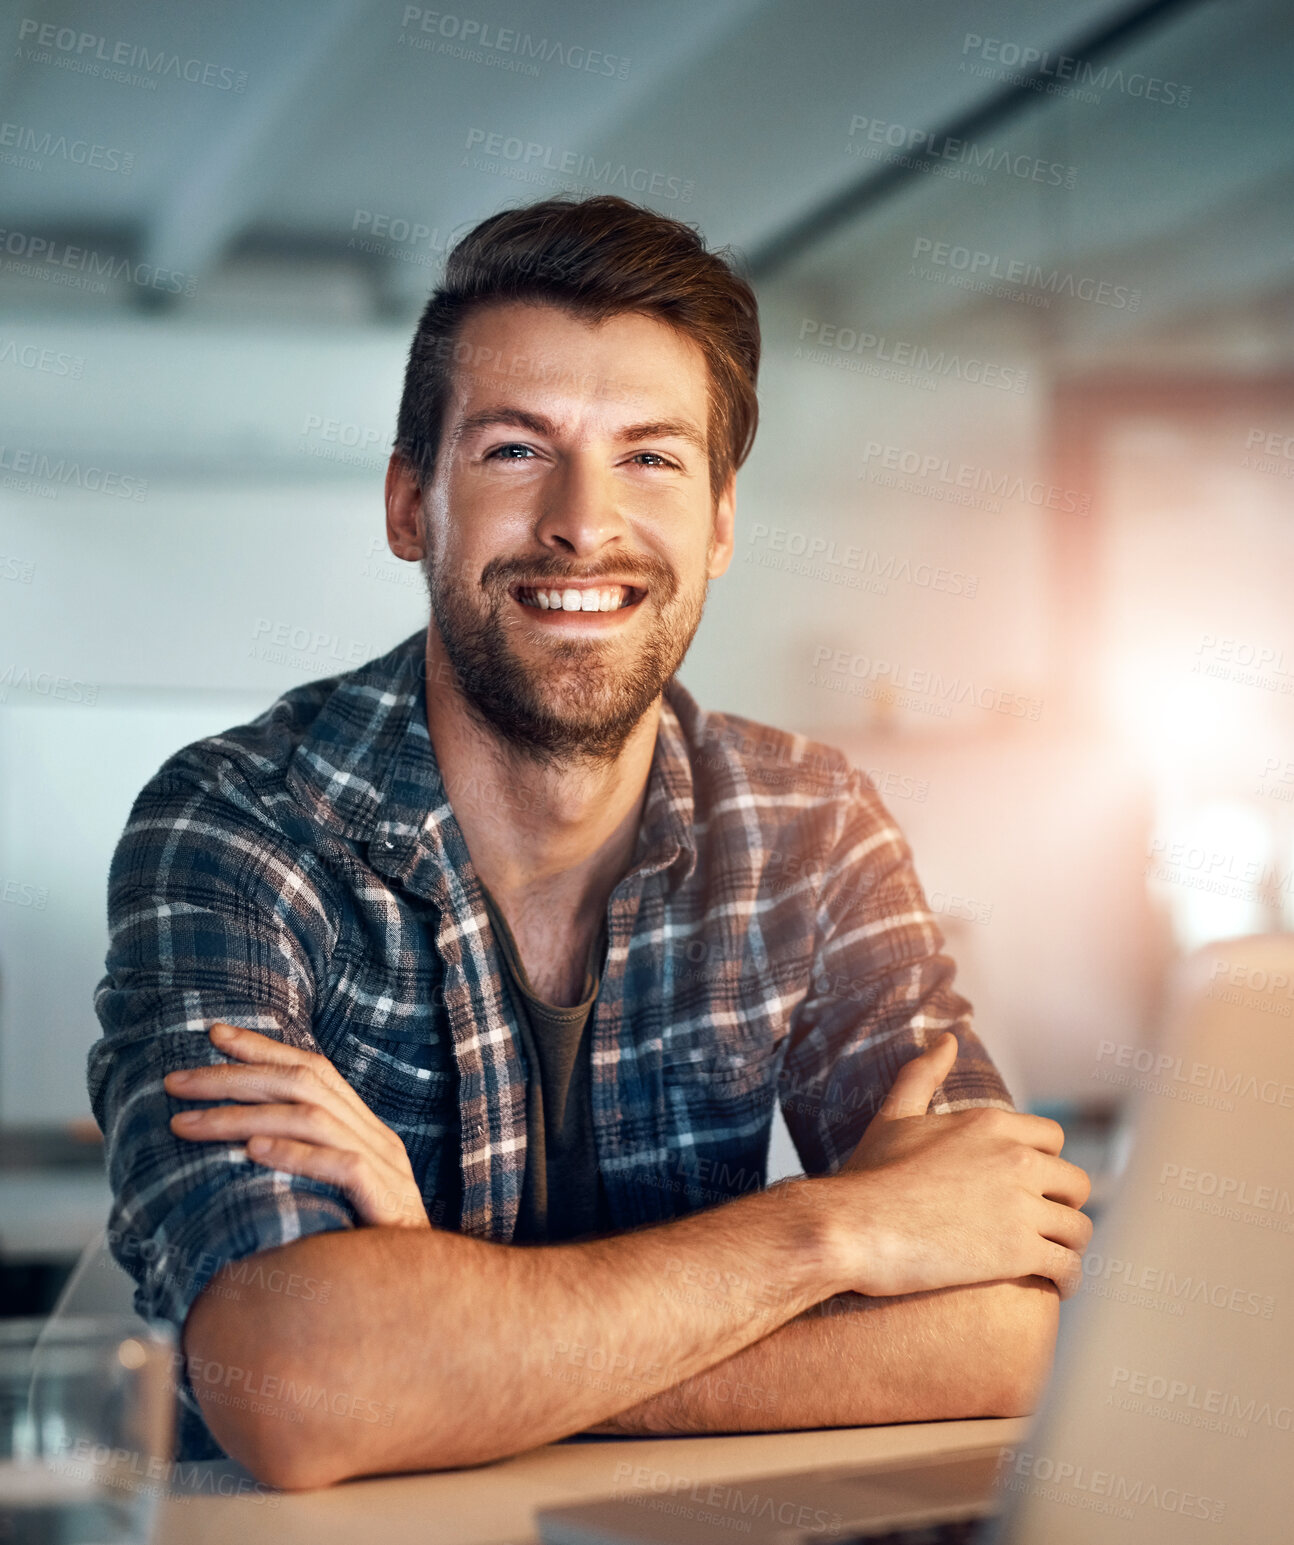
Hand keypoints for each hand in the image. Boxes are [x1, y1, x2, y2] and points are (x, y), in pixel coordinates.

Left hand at [165, 1022, 430, 1228]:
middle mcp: (375, 1135)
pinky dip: (294, 1154)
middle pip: (303, 1083)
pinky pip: (341, 1166)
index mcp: (364, 1127)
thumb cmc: (366, 1244)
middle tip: (175, 1082)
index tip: (213, 1034)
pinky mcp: (386, 1199)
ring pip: (311, 1118)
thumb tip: (236, 1145)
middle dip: (233, 1077)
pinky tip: (251, 1154)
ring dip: (241, 1117)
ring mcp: (384, 1164)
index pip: (314, 1068)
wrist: (426, 1288)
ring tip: (187, 1125)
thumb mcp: (334, 1192)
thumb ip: (302, 1161)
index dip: (264, 1047)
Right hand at [828, 1032, 1091, 1298]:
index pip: (1052, 1139)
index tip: (1030, 1187)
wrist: (853, 1226)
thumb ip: (922, 1075)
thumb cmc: (870, 1175)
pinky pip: (1068, 1268)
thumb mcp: (895, 1117)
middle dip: (1063, 1206)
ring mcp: (1020, 1206)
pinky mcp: (1019, 1252)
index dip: (1045, 1165)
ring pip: (1078, 1228)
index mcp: (991, 1124)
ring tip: (1052, 1263)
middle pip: (1076, 1183)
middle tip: (1042, 1229)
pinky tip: (1052, 1287)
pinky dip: (1066, 1280)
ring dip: (1069, 1247)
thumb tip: (946, 1039)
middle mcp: (1015, 1158)